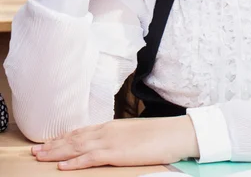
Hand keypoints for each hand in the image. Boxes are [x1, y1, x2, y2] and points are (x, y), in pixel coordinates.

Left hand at [31, 116, 198, 169]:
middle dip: (54, 145)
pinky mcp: (115, 153)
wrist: (173, 133)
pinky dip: (74, 162)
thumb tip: (110, 143)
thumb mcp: (133, 134)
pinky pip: (90, 158)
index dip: (64, 137)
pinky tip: (62, 166)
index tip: (49, 141)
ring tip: (40, 157)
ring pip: (77, 147)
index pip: (82, 131)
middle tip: (35, 150)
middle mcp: (107, 131)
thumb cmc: (158, 135)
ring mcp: (110, 141)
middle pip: (74, 138)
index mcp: (111, 126)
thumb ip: (118, 137)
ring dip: (57, 153)